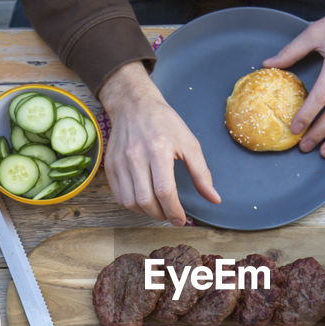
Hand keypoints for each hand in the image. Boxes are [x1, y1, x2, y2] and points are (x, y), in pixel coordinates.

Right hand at [99, 63, 219, 224]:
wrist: (134, 105)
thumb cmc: (164, 123)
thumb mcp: (189, 143)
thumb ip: (202, 173)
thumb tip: (214, 198)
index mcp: (158, 150)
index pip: (164, 191)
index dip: (174, 211)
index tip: (181, 220)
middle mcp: (136, 157)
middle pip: (146, 200)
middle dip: (161, 215)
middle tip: (171, 217)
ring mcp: (120, 161)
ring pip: (130, 201)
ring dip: (146, 212)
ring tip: (159, 210)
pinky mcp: (110, 165)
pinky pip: (119, 195)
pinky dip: (132, 204)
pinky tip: (144, 201)